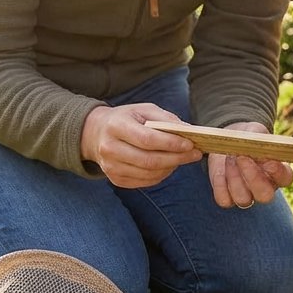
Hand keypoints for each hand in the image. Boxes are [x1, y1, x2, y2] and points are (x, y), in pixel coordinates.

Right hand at [81, 103, 202, 187]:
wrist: (97, 133)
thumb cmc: (127, 119)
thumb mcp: (144, 110)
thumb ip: (166, 119)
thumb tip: (189, 132)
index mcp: (116, 126)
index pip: (147, 139)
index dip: (171, 143)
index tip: (191, 144)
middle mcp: (109, 148)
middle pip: (149, 160)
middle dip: (176, 158)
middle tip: (195, 155)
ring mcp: (110, 167)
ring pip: (149, 173)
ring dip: (171, 167)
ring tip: (184, 158)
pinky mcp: (115, 179)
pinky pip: (144, 182)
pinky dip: (161, 175)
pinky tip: (169, 165)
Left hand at [207, 121, 292, 208]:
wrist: (230, 142)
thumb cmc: (248, 137)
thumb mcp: (255, 132)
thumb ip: (257, 138)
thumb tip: (253, 144)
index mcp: (279, 172)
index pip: (285, 178)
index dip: (278, 172)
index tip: (268, 161)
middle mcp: (266, 188)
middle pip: (265, 196)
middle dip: (252, 177)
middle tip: (242, 157)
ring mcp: (248, 196)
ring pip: (243, 199)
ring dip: (234, 177)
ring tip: (229, 157)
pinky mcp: (229, 198)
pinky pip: (224, 200)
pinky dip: (220, 184)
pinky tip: (220, 169)